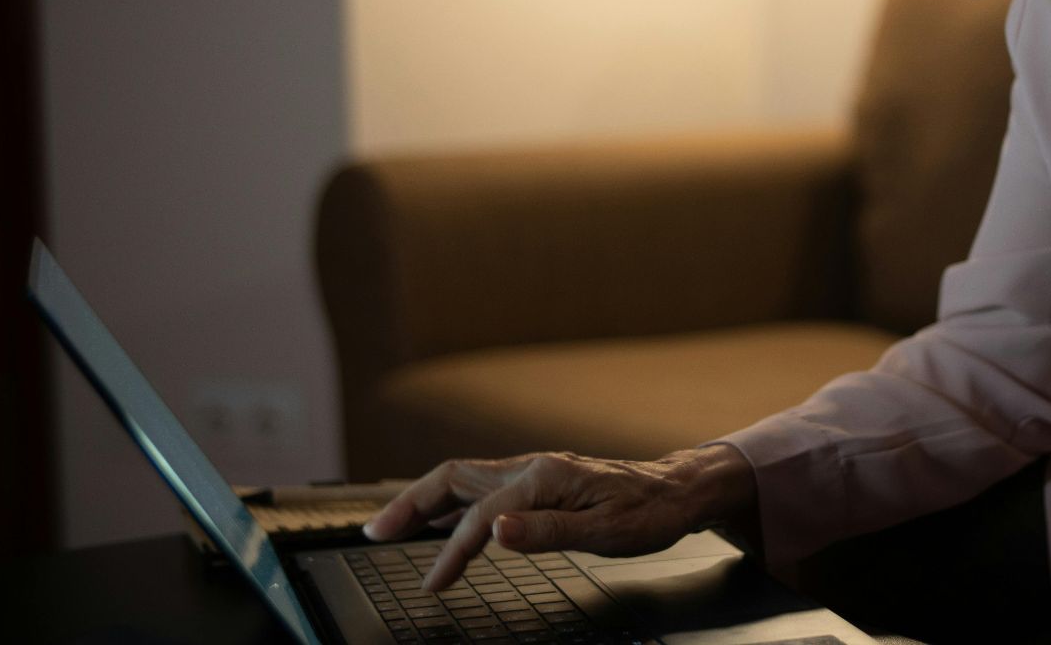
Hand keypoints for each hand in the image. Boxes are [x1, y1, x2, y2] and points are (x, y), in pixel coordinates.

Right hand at [363, 445, 755, 591]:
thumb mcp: (604, 532)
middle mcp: (532, 466)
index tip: (431, 585)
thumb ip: (547, 532)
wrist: (676, 491)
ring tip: (391, 525)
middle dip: (409, 504)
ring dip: (423, 499)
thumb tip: (495, 532)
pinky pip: (482, 485)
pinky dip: (451, 502)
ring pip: (463, 478)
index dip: (451, 553)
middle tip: (374, 534)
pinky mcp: (539, 480)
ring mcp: (534, 470)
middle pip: (453, 478)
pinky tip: (443, 520)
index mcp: (543, 477)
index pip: (480, 517)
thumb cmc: (647, 513)